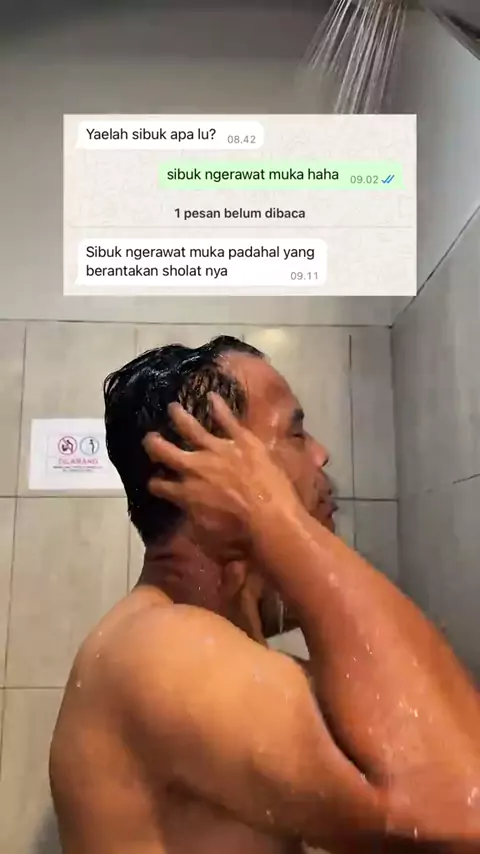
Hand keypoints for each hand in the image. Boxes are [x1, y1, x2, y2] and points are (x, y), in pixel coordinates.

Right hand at [143, 393, 299, 559]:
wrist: (268, 519)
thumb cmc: (239, 537)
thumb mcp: (208, 538)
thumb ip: (196, 524)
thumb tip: (192, 518)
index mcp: (185, 494)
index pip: (161, 487)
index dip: (156, 484)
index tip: (154, 482)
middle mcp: (194, 468)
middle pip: (166, 452)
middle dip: (155, 444)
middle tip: (149, 437)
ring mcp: (217, 450)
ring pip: (192, 428)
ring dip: (181, 418)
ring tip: (173, 407)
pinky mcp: (241, 440)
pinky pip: (227, 419)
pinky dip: (219, 407)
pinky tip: (212, 395)